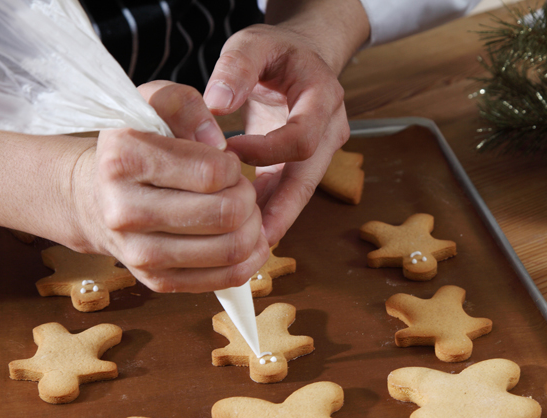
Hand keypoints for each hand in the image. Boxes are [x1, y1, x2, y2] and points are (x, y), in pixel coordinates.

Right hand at [70, 81, 269, 292]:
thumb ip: (187, 107)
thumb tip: (219, 144)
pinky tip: (247, 239)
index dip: (233, 166)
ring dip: (253, 228)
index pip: (212, 172)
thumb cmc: (135, 147)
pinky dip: (250, 259)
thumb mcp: (152, 106)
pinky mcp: (158, 281)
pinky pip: (227, 278)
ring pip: (232, 249)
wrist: (94, 199)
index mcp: (123, 160)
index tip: (224, 163)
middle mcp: (125, 211)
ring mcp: (140, 254)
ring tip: (241, 212)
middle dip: (247, 198)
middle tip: (238, 188)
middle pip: (227, 214)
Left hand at [203, 16, 363, 244]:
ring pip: (301, 192)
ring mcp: (322, 150)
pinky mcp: (307, 164)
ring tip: (249, 246)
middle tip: (255, 240)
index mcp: (323, 98)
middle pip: (309, 179)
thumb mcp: (254, 43)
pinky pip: (290, 191)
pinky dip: (270, 209)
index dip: (267, 150)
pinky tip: (248, 230)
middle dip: (283, 211)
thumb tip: (216, 104)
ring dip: (276, 218)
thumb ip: (236, 67)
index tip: (229, 152)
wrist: (304, 57)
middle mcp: (330, 129)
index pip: (301, 138)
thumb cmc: (277, 51)